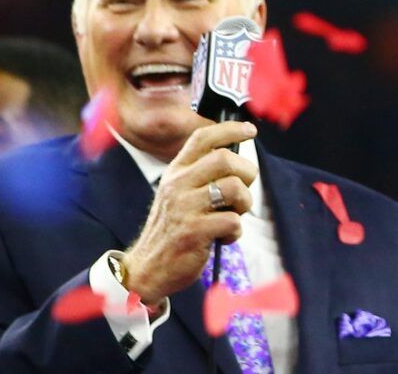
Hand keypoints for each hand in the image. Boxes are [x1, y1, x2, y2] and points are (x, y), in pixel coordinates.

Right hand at [120, 121, 258, 306]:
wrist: (148, 269)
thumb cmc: (172, 230)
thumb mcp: (177, 195)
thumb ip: (199, 176)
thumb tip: (236, 162)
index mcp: (175, 172)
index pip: (202, 138)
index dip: (229, 129)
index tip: (249, 130)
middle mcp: (178, 185)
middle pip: (224, 158)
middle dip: (246, 172)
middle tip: (244, 190)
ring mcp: (184, 207)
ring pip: (234, 187)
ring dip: (244, 202)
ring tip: (234, 215)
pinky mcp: (194, 232)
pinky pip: (233, 220)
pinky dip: (236, 231)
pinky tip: (225, 237)